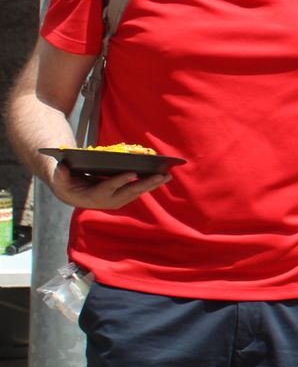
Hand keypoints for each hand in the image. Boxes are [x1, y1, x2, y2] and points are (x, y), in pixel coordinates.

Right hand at [48, 163, 169, 209]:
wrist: (73, 194)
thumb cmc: (67, 183)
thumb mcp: (61, 179)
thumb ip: (61, 174)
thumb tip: (61, 166)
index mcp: (94, 195)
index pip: (109, 187)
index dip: (120, 181)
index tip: (132, 173)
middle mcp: (109, 200)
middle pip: (130, 191)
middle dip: (146, 183)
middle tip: (161, 175)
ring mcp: (118, 200)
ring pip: (138, 191)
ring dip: (153, 184)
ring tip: (167, 175)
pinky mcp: (124, 197)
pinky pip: (139, 190)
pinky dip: (151, 183)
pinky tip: (162, 176)